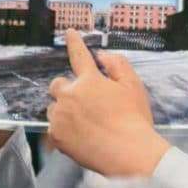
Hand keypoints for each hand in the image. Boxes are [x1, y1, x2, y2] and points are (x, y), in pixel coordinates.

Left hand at [44, 29, 169, 177]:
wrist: (129, 155)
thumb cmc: (134, 121)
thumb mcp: (133, 87)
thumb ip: (117, 65)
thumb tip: (101, 55)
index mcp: (90, 80)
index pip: (79, 55)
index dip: (74, 42)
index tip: (69, 32)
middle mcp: (70, 95)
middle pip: (57, 84)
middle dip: (67, 90)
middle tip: (85, 103)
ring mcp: (61, 116)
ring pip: (54, 108)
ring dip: (64, 111)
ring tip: (86, 124)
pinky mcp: (56, 136)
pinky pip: (53, 127)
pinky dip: (63, 130)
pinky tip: (81, 136)